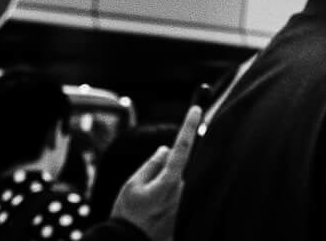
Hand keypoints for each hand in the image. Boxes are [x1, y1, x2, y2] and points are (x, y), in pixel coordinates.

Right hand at [111, 103, 202, 240]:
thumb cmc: (128, 215)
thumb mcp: (132, 185)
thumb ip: (151, 164)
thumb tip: (166, 149)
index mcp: (169, 180)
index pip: (183, 147)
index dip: (190, 126)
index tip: (196, 110)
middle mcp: (183, 189)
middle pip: (180, 165)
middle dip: (166, 166)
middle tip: (148, 185)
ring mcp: (186, 200)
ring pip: (178, 180)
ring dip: (165, 184)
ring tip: (148, 203)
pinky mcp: (185, 210)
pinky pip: (177, 194)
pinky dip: (166, 196)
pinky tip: (153, 210)